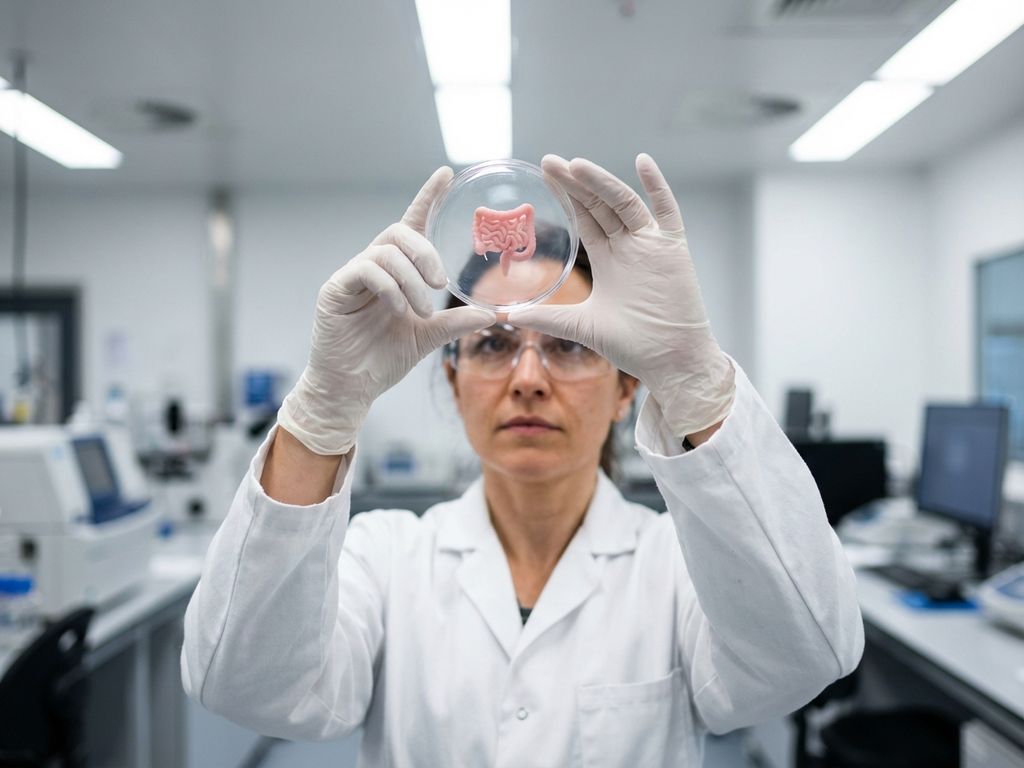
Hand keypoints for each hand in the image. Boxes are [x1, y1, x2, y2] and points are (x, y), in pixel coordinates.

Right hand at [277, 167, 495, 454]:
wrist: (352, 388)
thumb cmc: (384, 358)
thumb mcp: (429, 337)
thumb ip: (456, 322)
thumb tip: (494, 313)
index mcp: (396, 271)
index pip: (412, 224)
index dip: (427, 196)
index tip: (447, 173)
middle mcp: (373, 266)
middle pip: (399, 232)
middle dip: (426, 252)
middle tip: (442, 283)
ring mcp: (351, 276)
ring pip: (386, 251)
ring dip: (412, 279)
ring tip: (422, 310)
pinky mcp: (335, 289)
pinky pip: (365, 270)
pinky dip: (390, 287)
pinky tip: (400, 309)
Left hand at [507, 153, 733, 438]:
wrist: (670, 362)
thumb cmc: (631, 346)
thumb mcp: (579, 326)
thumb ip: (545, 317)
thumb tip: (503, 315)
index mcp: (609, 259)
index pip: (584, 218)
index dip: (565, 196)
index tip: (543, 174)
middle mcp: (629, 246)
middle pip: (599, 204)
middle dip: (575, 183)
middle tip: (549, 160)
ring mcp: (652, 244)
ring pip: (623, 203)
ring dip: (601, 182)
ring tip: (576, 165)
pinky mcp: (674, 249)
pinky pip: (668, 210)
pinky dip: (657, 186)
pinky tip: (642, 162)